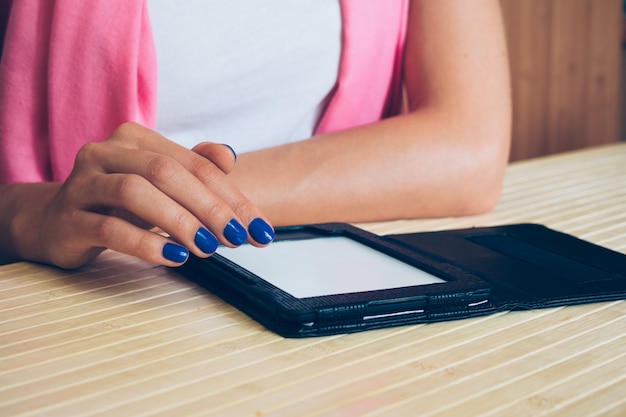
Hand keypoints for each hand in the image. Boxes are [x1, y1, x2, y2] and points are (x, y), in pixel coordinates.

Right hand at [33, 123, 273, 267]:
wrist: (57, 223)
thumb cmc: (119, 204)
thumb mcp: (161, 184)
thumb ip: (195, 168)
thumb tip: (229, 157)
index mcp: (136, 138)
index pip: (195, 164)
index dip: (232, 197)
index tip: (260, 229)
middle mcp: (106, 152)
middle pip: (166, 172)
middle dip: (210, 208)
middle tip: (238, 239)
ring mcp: (82, 183)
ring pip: (135, 192)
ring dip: (179, 221)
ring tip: (207, 248)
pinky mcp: (68, 218)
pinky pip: (109, 228)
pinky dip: (146, 243)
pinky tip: (174, 257)